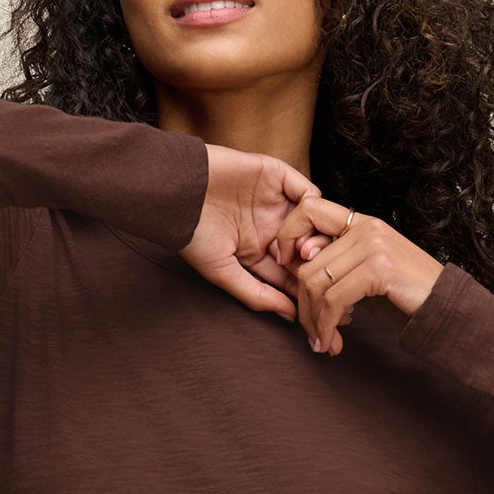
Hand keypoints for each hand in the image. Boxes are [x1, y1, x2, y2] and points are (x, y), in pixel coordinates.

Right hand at [181, 143, 321, 322]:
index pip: (292, 272)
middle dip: (318, 261)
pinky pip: (307, 190)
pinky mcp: (276, 176)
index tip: (319, 298)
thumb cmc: (192, 235)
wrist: (175, 191)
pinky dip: (311, 205)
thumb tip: (291, 316)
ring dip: (316, 234)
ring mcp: (275, 201)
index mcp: (258, 251)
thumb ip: (258, 295)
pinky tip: (302, 222)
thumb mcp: (224, 273)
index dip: (306, 284)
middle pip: (309, 246)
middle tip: (318, 272)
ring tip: (305, 248)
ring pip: (313, 219)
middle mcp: (270, 226)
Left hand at [270, 193, 443, 355]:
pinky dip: (326, 327)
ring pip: (315, 283)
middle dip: (303, 305)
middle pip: (307, 263)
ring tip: (323, 341)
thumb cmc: (405, 296)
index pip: (308, 209)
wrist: (447, 309)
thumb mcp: (365, 275)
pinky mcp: (379, 268)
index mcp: (360, 223)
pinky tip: (330, 344)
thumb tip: (296, 267)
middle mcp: (365, 227)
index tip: (285, 268)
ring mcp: (373, 245)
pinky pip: (333, 300)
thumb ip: (335, 266)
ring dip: (313, 321)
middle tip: (312, 332)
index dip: (287, 236)